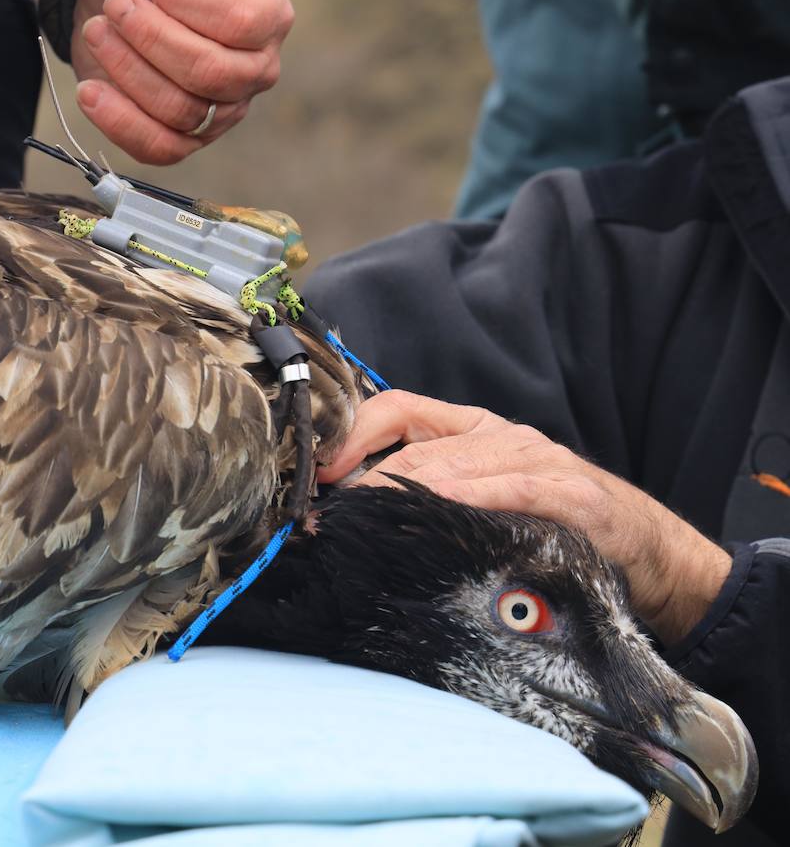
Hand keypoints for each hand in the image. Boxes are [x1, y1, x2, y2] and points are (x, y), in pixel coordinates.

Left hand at [70, 0, 293, 163]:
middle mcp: (255, 69)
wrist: (115, 4)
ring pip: (181, 111)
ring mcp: (223, 112)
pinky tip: (90, 91)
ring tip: (96, 32)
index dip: (182, 2)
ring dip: (127, 70)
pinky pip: (160, 148)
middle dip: (151, 38)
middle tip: (113, 5)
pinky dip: (119, 122)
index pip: (239, 22)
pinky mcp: (186, 141)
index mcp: (268, 15)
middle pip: (211, 73)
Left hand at [317, 390, 731, 644]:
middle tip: (325, 520)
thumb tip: (351, 515)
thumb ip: (431, 497)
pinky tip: (437, 508)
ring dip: (397, 494)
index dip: (351, 435)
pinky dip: (471, 496)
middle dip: (361, 483)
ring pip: (451, 465)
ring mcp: (537, 461)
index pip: (397, 409)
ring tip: (359, 522)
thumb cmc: (553, 529)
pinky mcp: (571, 494)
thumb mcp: (484, 504)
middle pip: (412, 447)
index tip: (317, 474)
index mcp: (473, 431)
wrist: (647, 553)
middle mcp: (500, 436)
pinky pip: (512, 488)